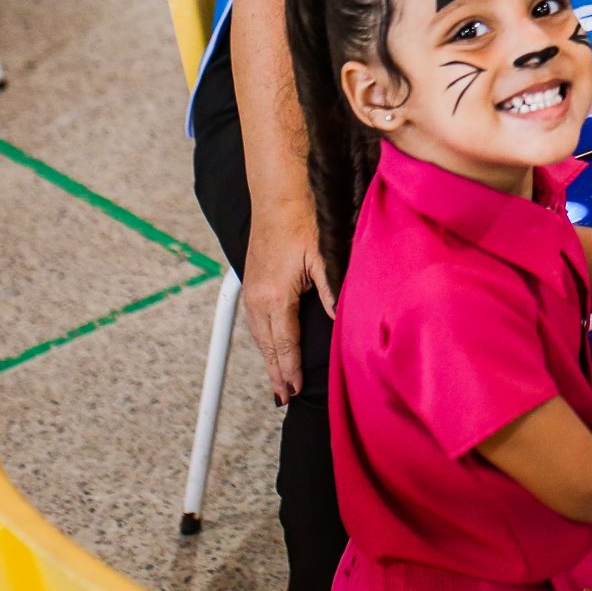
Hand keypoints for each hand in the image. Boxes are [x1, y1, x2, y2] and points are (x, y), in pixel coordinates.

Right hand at [242, 204, 336, 404]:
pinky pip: (255, 320)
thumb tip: (339, 320)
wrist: (280, 191)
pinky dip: (264, 338)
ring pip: (259, 334)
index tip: (295, 392)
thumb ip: (331, 291)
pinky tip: (270, 343)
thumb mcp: (324, 256)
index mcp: (275, 296)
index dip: (290, 370)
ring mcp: (252, 288)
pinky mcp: (253, 278)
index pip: (284, 344)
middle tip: (283, 398)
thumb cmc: (304, 218)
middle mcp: (258, 297)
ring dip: (269, 357)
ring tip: (277, 379)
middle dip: (276, 372)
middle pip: (268, 345)